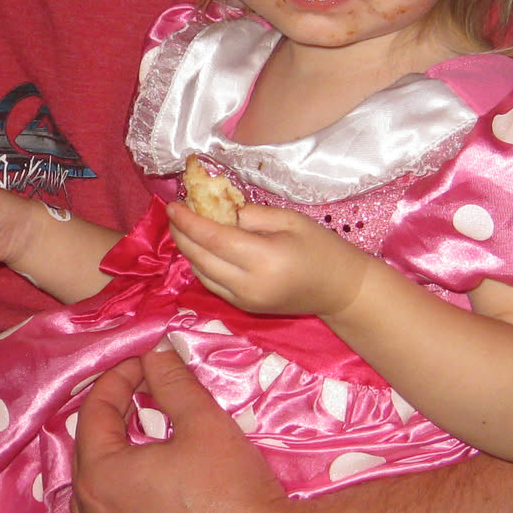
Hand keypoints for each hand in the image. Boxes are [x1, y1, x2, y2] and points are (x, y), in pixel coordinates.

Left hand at [72, 349, 303, 512]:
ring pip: (100, 496)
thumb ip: (172, 382)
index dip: (119, 379)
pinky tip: (155, 495)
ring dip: (118, 463)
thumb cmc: (234, 492)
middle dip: (116, 420)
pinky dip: (128, 505)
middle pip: (92, 454)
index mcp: (100, 477)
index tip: (145, 364)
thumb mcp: (203, 422)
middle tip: (146, 396)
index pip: (94, 413)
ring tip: (148, 442)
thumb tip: (156, 355)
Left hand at [168, 200, 371, 318]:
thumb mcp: (289, 220)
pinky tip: (201, 247)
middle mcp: (249, 284)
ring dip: (188, 250)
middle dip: (182, 234)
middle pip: (200, 258)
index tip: (173, 205)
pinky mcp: (244, 307)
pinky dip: (201, 265)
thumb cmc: (320, 248)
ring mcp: (244, 300)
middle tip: (175, 213)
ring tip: (185, 227)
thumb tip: (217, 210)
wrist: (339, 289)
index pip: (214, 239)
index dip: (189, 221)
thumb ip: (251, 215)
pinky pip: (212, 284)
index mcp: (264, 259)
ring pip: (201, 273)